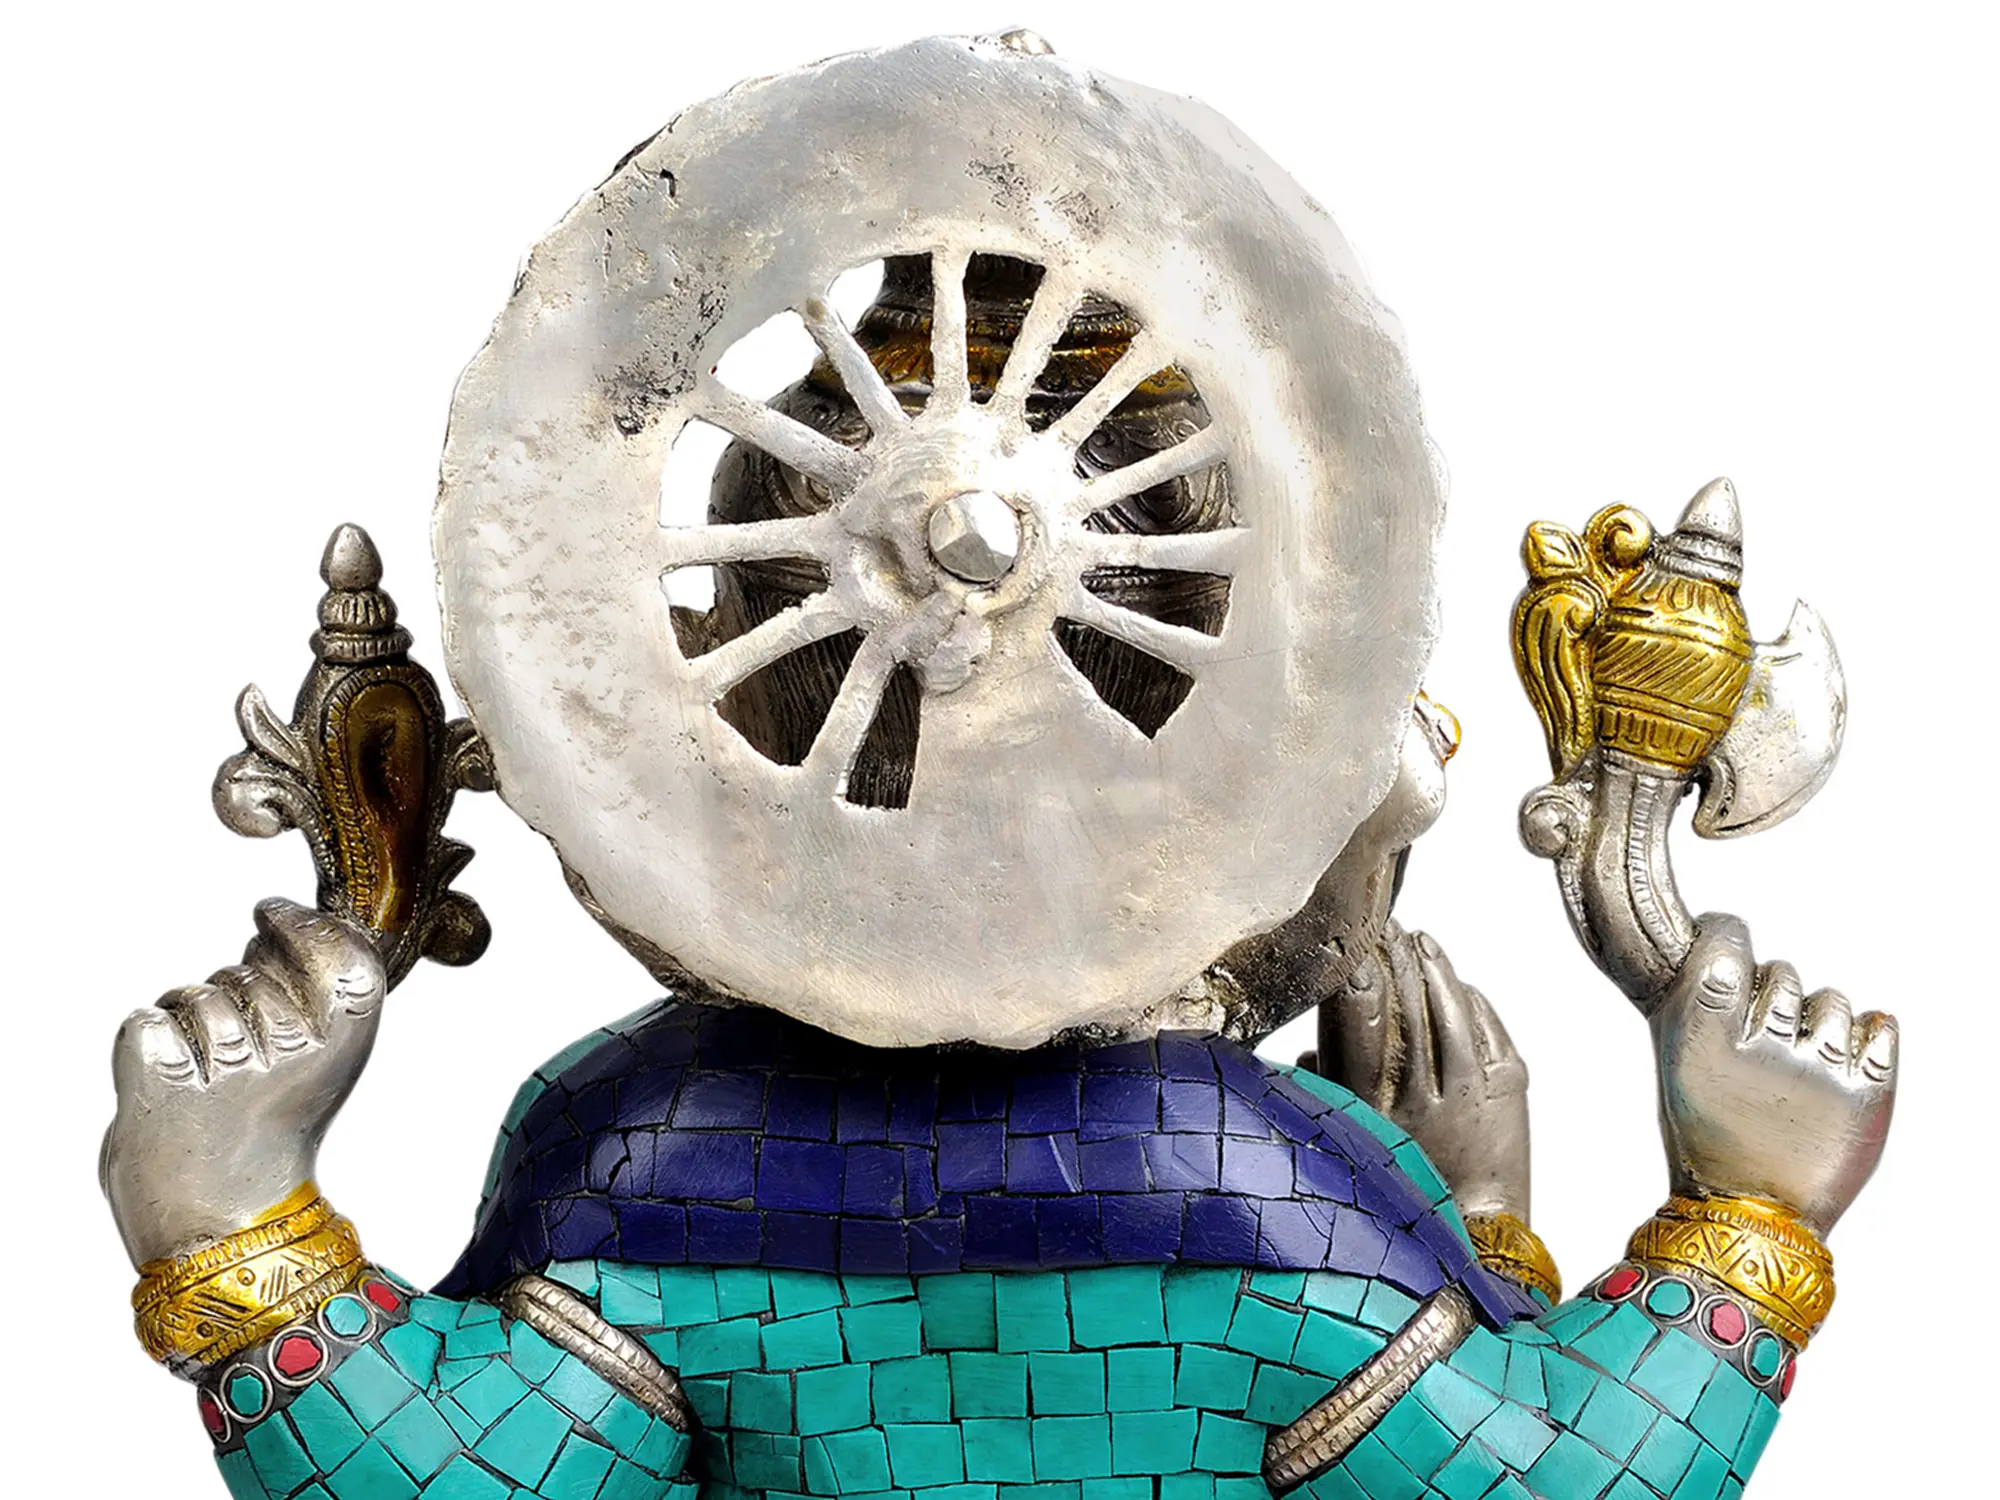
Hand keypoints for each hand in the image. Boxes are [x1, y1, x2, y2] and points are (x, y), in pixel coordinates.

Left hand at [102, 900, 384, 1266]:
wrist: (227, 1219)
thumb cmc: (268, 1129)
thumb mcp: (319, 1064)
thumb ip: (311, 996)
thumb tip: (277, 919)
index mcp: (342, 1051)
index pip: (344, 957)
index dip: (306, 925)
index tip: (272, 913)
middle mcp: (292, 1058)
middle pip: (249, 970)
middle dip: (231, 988)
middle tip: (237, 1049)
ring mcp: (225, 1074)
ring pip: (195, 994)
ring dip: (188, 1019)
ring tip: (203, 1073)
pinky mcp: (159, 1089)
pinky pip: (146, 1021)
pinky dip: (147, 1043)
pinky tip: (169, 1081)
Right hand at [1316, 920, 1531, 1219]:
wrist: (1476, 1234)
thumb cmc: (1409, 1186)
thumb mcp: (1354, 1141)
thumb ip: (1332, 1094)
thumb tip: (1306, 1054)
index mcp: (1370, 1111)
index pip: (1357, 1025)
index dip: (1356, 976)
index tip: (1351, 946)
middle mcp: (1418, 1099)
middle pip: (1405, 1008)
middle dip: (1395, 959)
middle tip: (1388, 927)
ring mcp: (1469, 1093)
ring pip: (1447, 1012)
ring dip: (1435, 969)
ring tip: (1422, 941)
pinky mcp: (1509, 1090)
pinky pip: (1486, 1029)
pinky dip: (1472, 1001)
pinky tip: (1460, 985)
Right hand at [1652, 915, 1896, 1236]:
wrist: (1752, 1215)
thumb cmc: (1706, 1138)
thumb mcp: (1675, 1068)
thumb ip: (1691, 1006)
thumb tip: (1711, 942)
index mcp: (1704, 1039)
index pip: (1725, 945)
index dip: (1728, 934)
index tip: (1729, 937)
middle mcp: (1761, 1047)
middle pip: (1783, 972)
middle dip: (1774, 994)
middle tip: (1764, 1036)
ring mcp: (1818, 1071)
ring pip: (1832, 999)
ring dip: (1818, 1021)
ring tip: (1802, 1064)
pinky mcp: (1868, 1095)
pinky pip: (1881, 1026)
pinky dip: (1869, 1036)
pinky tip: (1845, 1060)